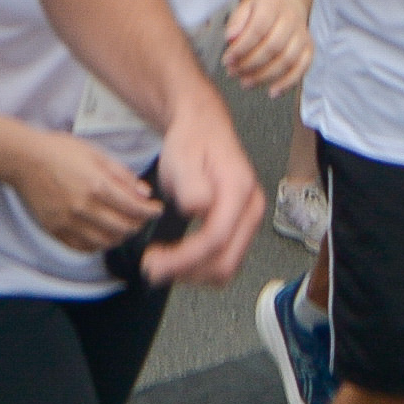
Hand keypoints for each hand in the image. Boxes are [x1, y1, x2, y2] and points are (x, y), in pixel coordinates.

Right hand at [5, 123, 159, 255]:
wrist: (24, 160)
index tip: (156, 210)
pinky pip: (83, 247)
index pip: (134, 207)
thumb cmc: (58, 151)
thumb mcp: (95, 153)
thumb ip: (121, 175)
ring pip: (105, 241)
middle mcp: (83, 207)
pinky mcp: (56, 230)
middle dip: (138, 224)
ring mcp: (68, 222)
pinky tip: (103, 235)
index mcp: (96, 185)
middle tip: (142, 218)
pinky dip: (98, 244)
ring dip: (120, 236)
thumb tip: (144, 192)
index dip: (150, 211)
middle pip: (123, 228)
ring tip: (125, 227)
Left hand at [141, 97, 259, 290]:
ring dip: (192, 274)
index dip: (184, 258)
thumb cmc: (192, 142)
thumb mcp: (183, 157)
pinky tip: (177, 258)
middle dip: (186, 272)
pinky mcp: (240, 228)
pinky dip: (199, 268)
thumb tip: (198, 208)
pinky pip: (224, 260)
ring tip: (160, 264)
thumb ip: (191, 184)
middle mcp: (252, 209)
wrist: (203, 129)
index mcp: (240, 191)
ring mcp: (249, 221)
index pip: (216, 239)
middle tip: (151, 269)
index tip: (153, 262)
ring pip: (226, 267)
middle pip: (226, 261)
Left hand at [220, 0, 312, 95]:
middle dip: (250, 64)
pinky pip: (302, 68)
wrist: (287, 2)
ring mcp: (302, 34)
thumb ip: (236, 21)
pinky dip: (288, 82)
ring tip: (245, 82)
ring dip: (264, 76)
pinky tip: (272, 91)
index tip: (227, 59)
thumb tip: (230, 38)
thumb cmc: (262, 9)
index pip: (258, 28)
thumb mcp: (245, 6)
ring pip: (287, 60)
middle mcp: (291, 19)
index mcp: (273, 5)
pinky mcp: (309, 48)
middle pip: (273, 46)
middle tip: (233, 72)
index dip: (241, 47)